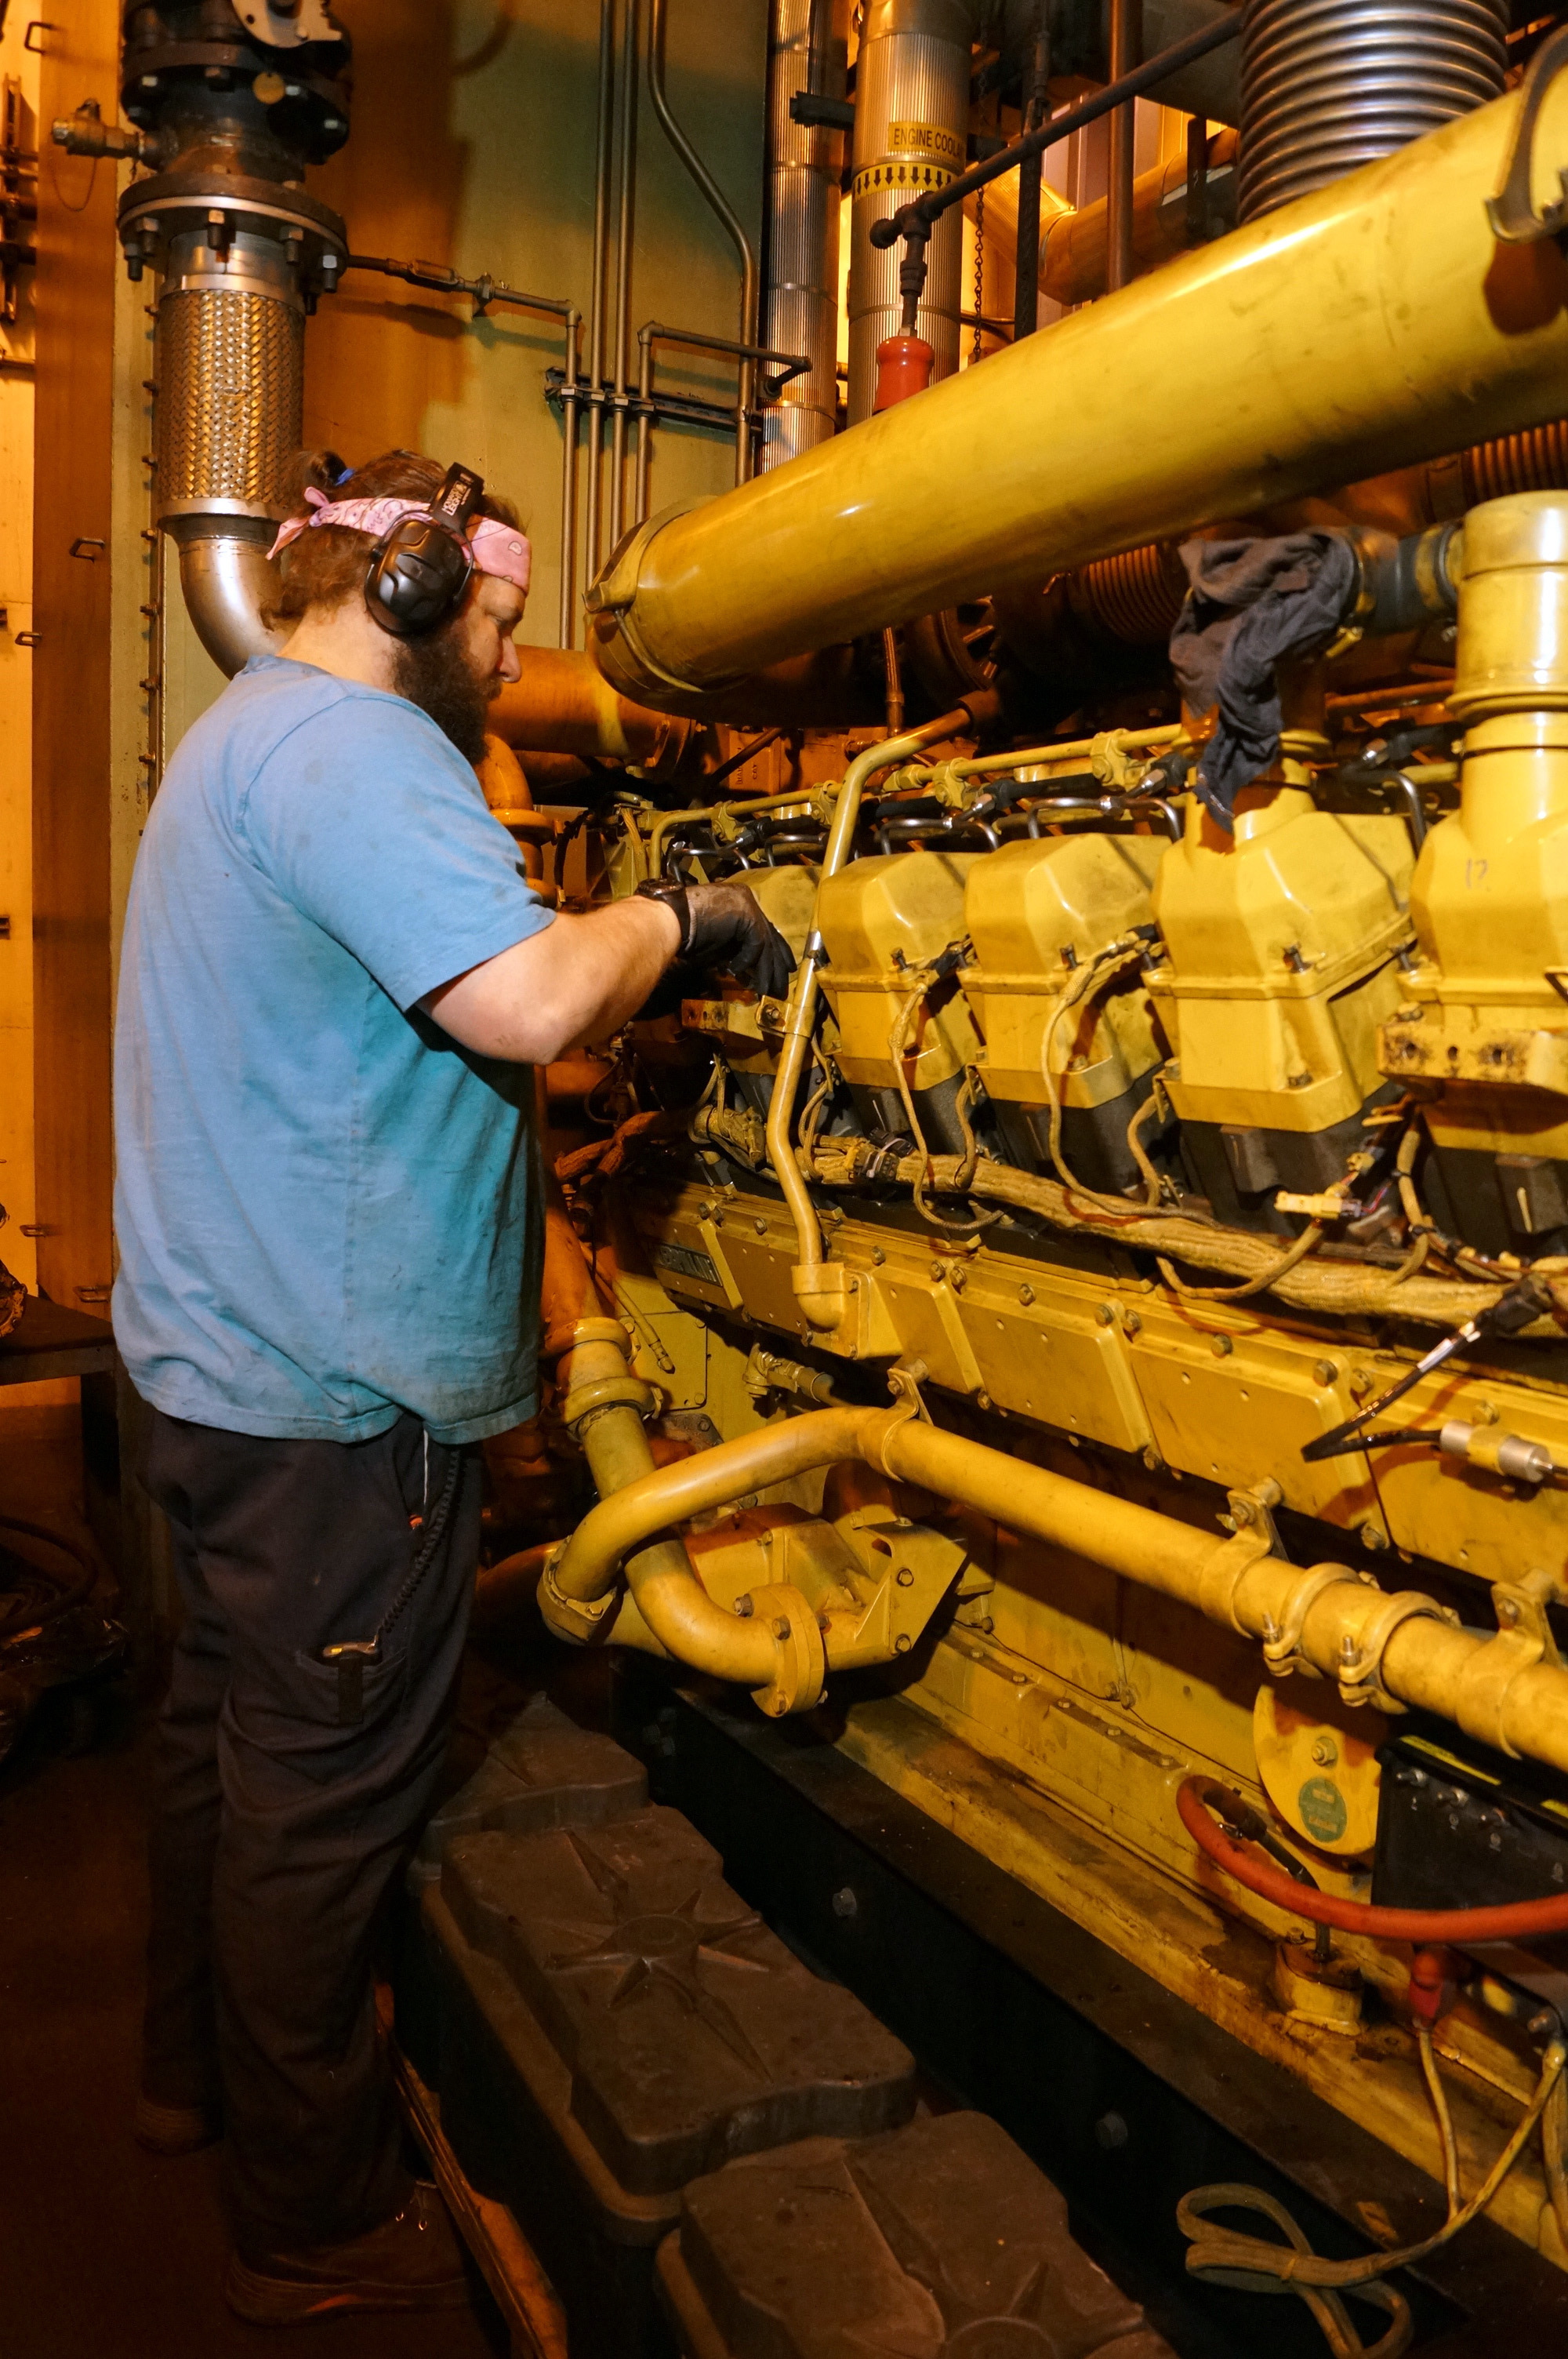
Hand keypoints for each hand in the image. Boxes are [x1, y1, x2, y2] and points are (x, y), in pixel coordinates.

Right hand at [636, 881, 793, 1002]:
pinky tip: (732, 971)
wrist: (670, 920)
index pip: (764, 929)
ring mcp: (748, 904)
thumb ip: (735, 951)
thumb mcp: (718, 944)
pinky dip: (746, 960)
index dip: (774, 952)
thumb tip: (750, 972)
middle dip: (776, 965)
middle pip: (770, 936)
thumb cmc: (686, 933)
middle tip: (781, 986)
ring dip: (764, 971)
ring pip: (766, 943)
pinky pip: (756, 944)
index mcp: (740, 901)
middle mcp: (747, 899)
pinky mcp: (746, 914)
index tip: (780, 971)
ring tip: (763, 990)